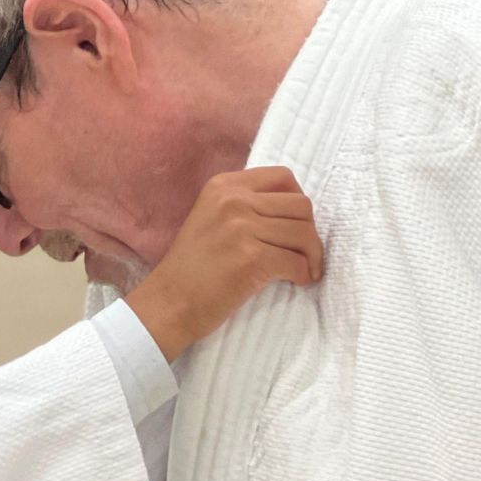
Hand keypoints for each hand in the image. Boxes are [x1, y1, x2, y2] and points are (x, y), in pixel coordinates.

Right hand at [125, 167, 322, 359]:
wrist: (168, 303)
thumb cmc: (192, 268)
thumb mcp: (211, 217)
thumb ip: (245, 205)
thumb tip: (295, 209)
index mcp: (224, 186)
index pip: (283, 177)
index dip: (298, 202)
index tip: (296, 225)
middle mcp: (233, 200)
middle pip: (301, 206)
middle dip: (310, 232)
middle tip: (305, 254)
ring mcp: (242, 228)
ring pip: (304, 234)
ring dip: (312, 256)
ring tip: (305, 270)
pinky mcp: (251, 259)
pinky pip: (297, 263)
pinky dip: (303, 275)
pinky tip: (296, 281)